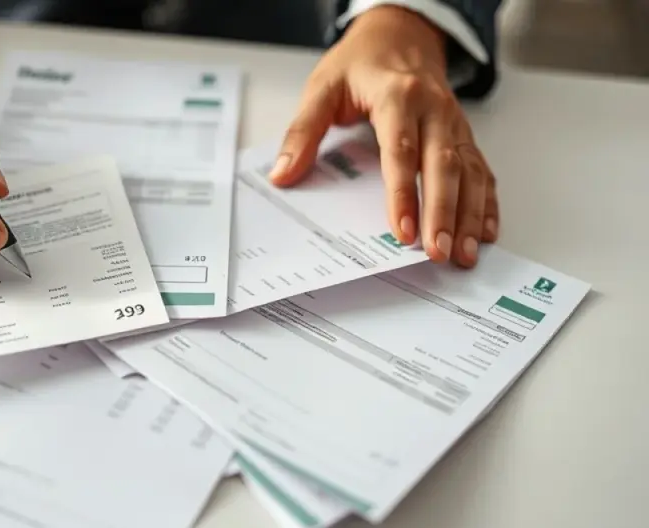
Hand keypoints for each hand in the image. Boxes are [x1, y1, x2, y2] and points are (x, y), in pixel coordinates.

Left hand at [270, 6, 497, 267]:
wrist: (399, 34)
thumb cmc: (360, 64)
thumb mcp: (321, 89)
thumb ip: (302, 133)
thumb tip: (282, 173)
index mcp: (398, 96)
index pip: (401, 151)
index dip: (403, 194)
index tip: (403, 230)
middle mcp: (434, 109)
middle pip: (443, 166)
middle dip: (443, 213)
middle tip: (437, 251)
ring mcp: (453, 123)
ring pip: (469, 171)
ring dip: (468, 215)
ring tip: (464, 253)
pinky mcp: (463, 135)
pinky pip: (481, 169)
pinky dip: (485, 201)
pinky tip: (485, 230)